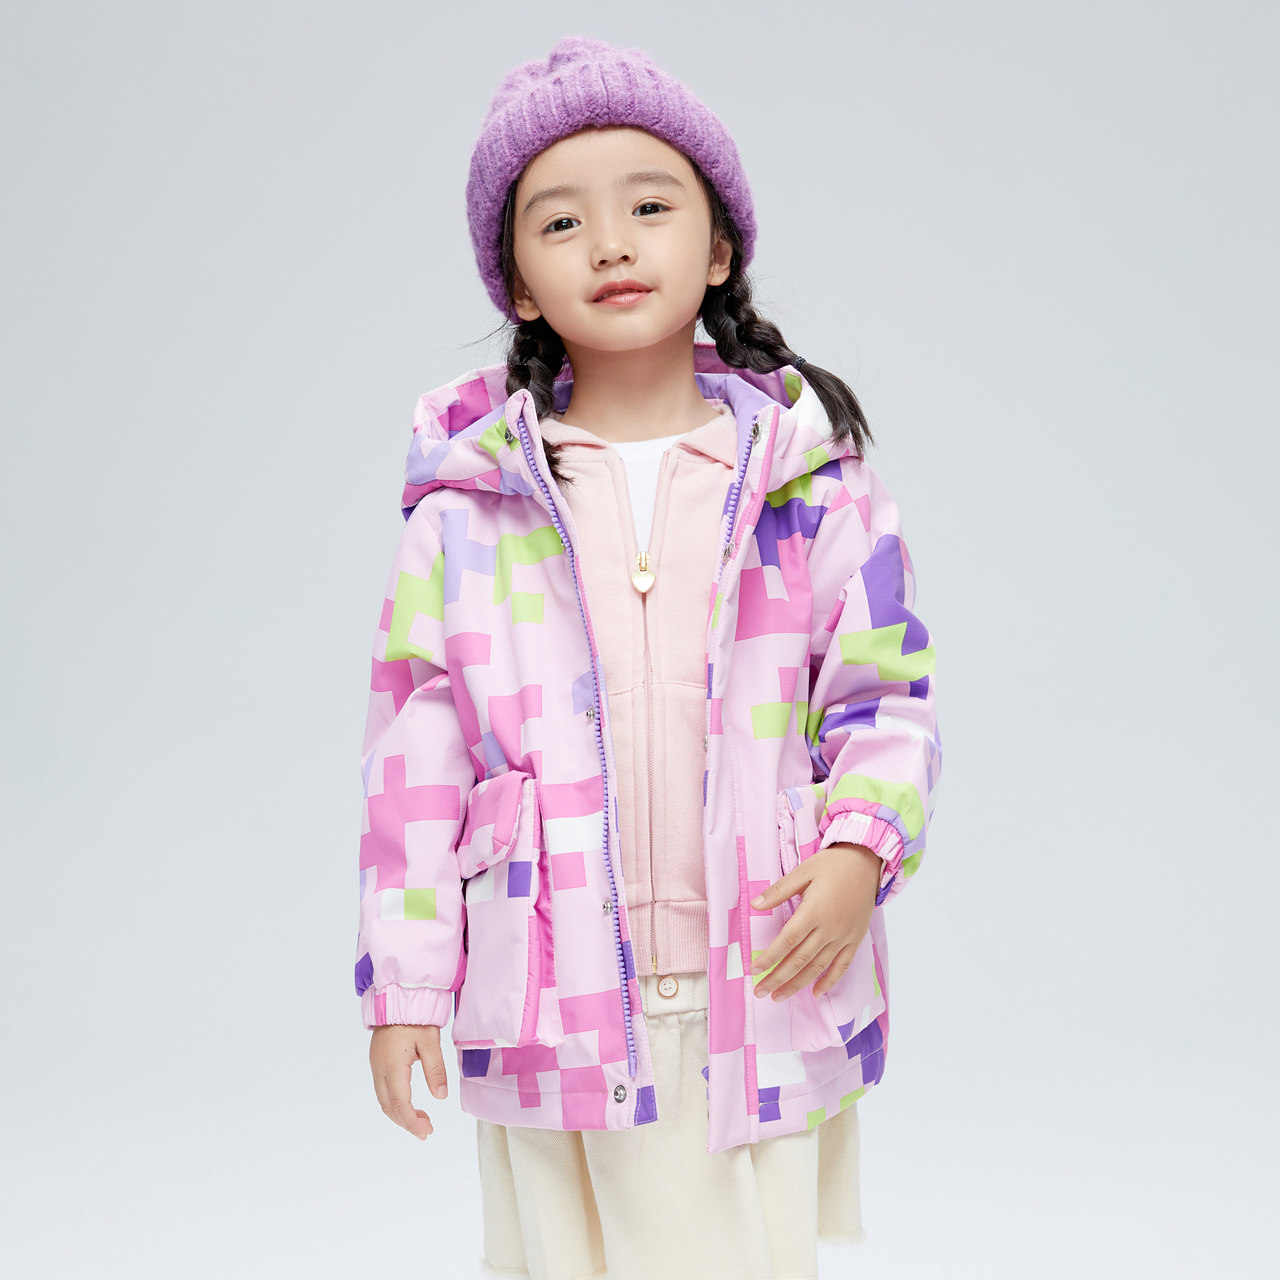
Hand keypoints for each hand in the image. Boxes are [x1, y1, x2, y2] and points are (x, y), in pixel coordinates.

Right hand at [370, 1023, 449, 1140]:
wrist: (397, 999)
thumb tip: (440, 1097)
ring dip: (400, 1114)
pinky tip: (409, 1103)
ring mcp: (376, 1066)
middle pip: (388, 1106)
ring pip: (383, 1100)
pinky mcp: (377, 1062)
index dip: (411, 1122)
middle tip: (426, 1130)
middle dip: (406, 1122)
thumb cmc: (415, 1018)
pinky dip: (395, 1102)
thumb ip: (435, 1070)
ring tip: (421, 1120)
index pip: (399, 1103)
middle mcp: (379, 1070)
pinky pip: (382, 1090)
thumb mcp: (430, 1041)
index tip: (425, 1133)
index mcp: (392, 1066)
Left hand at [748, 842, 880, 1000]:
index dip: (770, 957)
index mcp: (814, 911)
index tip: (754, 970)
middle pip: (800, 959)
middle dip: (778, 978)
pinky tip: (816, 993)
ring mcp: (844, 936)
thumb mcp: (803, 871)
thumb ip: (779, 891)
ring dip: (798, 984)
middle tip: (760, 992)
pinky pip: (842, 965)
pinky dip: (830, 981)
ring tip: (780, 996)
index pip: (787, 940)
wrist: (868, 862)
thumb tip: (754, 905)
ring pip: (818, 967)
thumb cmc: (833, 864)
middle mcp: (829, 928)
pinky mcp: (856, 939)